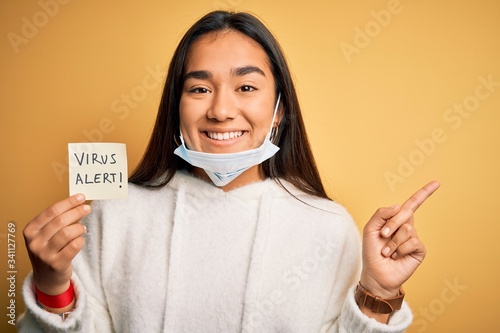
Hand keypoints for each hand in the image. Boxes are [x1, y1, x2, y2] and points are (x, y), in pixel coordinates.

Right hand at [23, 194, 90, 294]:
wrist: (47, 277)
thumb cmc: (49, 250)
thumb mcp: (45, 234)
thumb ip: (56, 220)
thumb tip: (77, 202)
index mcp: (30, 231)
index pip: (51, 211)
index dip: (68, 202)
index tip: (81, 197)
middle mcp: (35, 242)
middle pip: (60, 221)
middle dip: (77, 212)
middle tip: (87, 209)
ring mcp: (45, 255)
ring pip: (68, 233)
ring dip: (79, 228)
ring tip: (83, 228)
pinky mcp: (57, 264)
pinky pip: (74, 246)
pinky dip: (80, 240)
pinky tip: (80, 240)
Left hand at [360, 181, 439, 297]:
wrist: (376, 274)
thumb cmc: (372, 252)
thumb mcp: (370, 229)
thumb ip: (381, 214)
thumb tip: (398, 206)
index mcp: (396, 220)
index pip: (411, 204)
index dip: (424, 193)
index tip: (437, 182)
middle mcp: (407, 226)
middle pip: (406, 212)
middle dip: (391, 223)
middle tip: (382, 235)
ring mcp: (414, 238)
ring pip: (407, 229)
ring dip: (392, 241)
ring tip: (387, 251)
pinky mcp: (419, 250)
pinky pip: (412, 241)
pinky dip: (400, 249)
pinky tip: (396, 256)